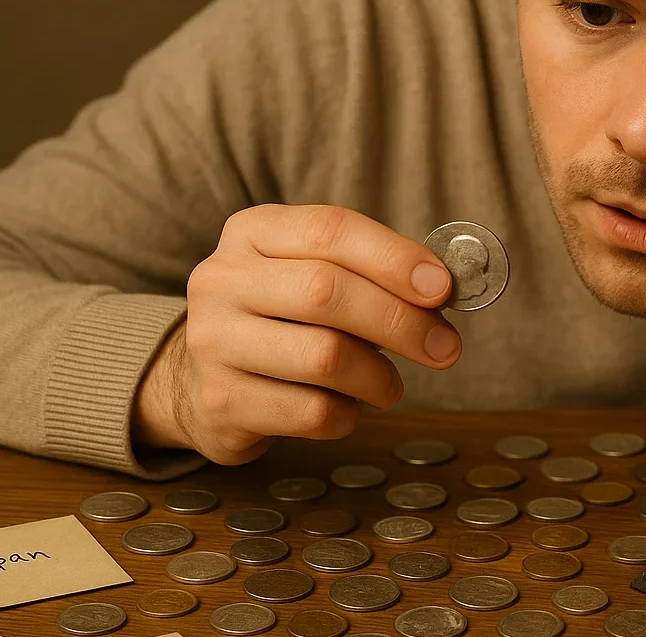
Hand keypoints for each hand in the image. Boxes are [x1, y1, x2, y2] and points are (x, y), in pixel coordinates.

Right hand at [132, 204, 459, 463]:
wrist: (201, 380)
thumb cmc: (282, 320)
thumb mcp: (313, 274)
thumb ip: (373, 272)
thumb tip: (443, 289)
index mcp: (252, 232)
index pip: (330, 229)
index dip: (394, 258)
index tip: (443, 288)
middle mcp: (222, 281)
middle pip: (327, 292)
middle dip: (400, 322)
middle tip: (444, 347)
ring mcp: (214, 343)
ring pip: (325, 357)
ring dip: (379, 376)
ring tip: (389, 385)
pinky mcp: (221, 402)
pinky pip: (312, 412)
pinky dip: (348, 415)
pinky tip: (346, 408)